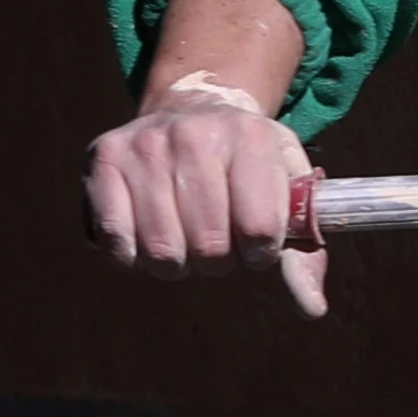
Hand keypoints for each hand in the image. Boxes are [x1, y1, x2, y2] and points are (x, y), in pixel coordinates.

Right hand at [87, 81, 328, 318]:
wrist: (191, 109)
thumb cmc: (245, 163)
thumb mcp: (285, 186)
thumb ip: (304, 247)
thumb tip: (313, 308)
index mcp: (251, 136)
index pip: (260, 226)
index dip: (260, 253)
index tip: (258, 248)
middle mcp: (196, 133)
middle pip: (209, 244)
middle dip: (218, 262)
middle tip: (218, 249)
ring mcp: (146, 143)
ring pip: (161, 248)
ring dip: (176, 265)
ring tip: (185, 246)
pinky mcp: (104, 158)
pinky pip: (116, 239)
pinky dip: (133, 256)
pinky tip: (148, 239)